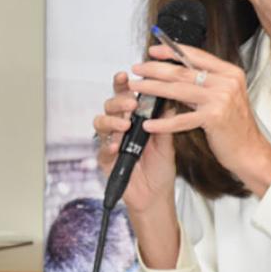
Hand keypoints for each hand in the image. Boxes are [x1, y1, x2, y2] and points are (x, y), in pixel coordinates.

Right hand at [93, 72, 177, 214]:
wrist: (156, 195)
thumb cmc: (160, 168)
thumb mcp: (167, 142)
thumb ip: (164, 121)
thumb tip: (169, 96)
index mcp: (134, 118)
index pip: (125, 96)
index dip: (122, 85)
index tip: (125, 76)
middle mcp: (119, 126)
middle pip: (110, 105)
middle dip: (119, 102)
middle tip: (131, 105)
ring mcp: (110, 141)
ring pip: (100, 122)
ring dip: (112, 121)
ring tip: (124, 126)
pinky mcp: (104, 159)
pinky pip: (100, 148)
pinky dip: (108, 145)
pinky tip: (115, 146)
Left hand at [132, 43, 270, 194]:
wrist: (251, 151)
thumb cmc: (235, 125)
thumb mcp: (223, 96)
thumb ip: (204, 83)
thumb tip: (176, 72)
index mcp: (229, 73)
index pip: (195, 55)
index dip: (171, 51)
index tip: (152, 50)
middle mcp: (226, 82)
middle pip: (182, 71)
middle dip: (155, 69)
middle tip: (137, 68)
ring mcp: (220, 99)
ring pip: (178, 90)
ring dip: (152, 88)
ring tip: (135, 87)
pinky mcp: (214, 118)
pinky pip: (181, 119)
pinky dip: (163, 122)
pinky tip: (148, 123)